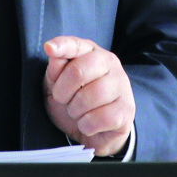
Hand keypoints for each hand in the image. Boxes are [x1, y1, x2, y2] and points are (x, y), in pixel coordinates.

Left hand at [42, 36, 134, 156]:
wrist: (93, 132)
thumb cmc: (74, 102)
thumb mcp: (56, 85)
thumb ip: (55, 69)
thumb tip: (54, 54)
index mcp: (90, 52)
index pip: (75, 45)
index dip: (62, 46)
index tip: (49, 48)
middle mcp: (109, 63)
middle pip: (79, 71)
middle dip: (63, 92)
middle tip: (63, 100)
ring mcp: (121, 85)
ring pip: (92, 95)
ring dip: (75, 110)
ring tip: (77, 112)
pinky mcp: (127, 109)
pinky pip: (102, 117)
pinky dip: (87, 125)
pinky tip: (88, 123)